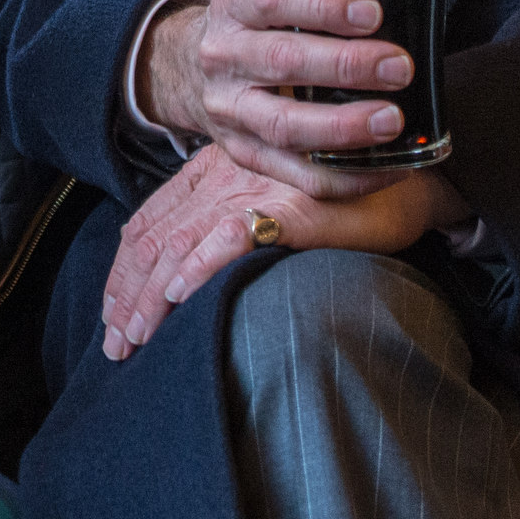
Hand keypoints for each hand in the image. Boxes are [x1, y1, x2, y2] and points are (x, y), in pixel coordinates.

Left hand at [99, 145, 468, 360]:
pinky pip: (230, 235)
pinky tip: (178, 295)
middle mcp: (223, 176)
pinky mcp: (288, 206)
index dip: (122, 271)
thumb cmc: (344, 204)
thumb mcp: (274, 211)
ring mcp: (254, 188)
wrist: (408, 182)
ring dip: (149, 295)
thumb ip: (232, 228)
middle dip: (125, 295)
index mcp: (213, 174)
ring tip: (135, 337)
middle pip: (153, 237)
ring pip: (180, 241)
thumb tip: (187, 280)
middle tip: (116, 344)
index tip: (111, 315)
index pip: (149, 222)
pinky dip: (198, 266)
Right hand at [140, 0, 422, 197]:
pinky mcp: (244, 153)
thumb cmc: (253, 30)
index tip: (372, 14)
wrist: (187, 71)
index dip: (324, 6)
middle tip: (399, 68)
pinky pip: (297, 174)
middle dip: (346, 66)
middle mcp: (224, 58)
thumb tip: (404, 7)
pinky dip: (346, 177)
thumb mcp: (265, 0)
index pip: (273, 0)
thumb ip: (315, 1)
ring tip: (391, 121)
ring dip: (343, 126)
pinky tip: (388, 168)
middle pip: (283, 63)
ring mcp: (229, 112)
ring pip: (285, 126)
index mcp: (232, 8)